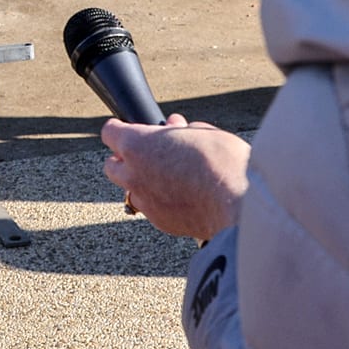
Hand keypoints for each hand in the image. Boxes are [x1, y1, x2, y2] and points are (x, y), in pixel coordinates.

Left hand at [101, 116, 251, 241]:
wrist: (238, 203)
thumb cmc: (222, 162)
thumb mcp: (202, 132)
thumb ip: (181, 130)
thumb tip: (177, 127)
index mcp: (137, 145)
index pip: (110, 133)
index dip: (121, 128)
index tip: (129, 127)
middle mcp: (134, 175)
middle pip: (112, 165)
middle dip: (125, 158)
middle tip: (149, 152)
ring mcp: (146, 201)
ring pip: (130, 190)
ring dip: (142, 182)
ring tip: (167, 176)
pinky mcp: (161, 222)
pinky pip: (151, 208)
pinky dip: (159, 201)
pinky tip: (181, 195)